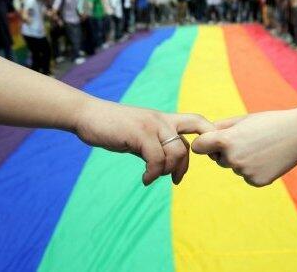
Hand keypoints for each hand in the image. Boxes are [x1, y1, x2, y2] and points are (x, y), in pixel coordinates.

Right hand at [74, 97, 214, 185]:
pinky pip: (157, 159)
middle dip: (188, 164)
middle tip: (177, 179)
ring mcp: (152, 125)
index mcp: (164, 119)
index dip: (208, 136)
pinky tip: (145, 179)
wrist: (88, 115)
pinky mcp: (140, 133)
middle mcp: (163, 119)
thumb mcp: (140, 135)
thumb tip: (167, 164)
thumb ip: (156, 145)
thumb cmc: (113, 127)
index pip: (198, 122)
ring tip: (153, 177)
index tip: (203, 158)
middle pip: (193, 138)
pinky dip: (153, 174)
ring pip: (177, 152)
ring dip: (168, 171)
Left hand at [192, 110, 296, 186]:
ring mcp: (244, 172)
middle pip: (217, 159)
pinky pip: (246, 176)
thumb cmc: (269, 122)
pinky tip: (267, 158)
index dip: (203, 144)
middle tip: (247, 141)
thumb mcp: (242, 120)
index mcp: (226, 140)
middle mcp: (233, 158)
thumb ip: (220, 128)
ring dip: (241, 160)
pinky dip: (254, 169)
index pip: (198, 147)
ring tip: (261, 148)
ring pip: (234, 167)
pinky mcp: (256, 182)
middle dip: (225, 152)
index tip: (210, 141)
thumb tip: (202, 136)